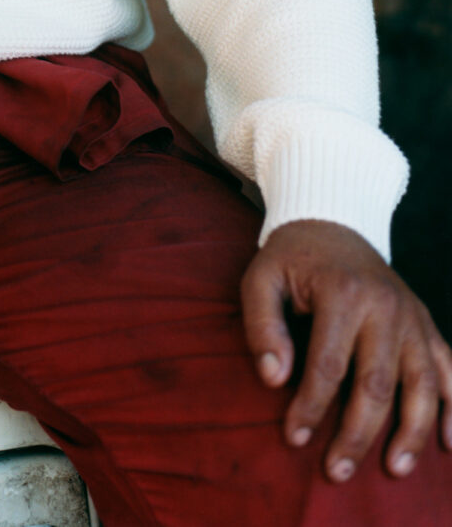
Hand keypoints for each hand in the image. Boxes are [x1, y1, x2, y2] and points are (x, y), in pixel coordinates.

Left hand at [241, 218, 451, 482]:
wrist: (331, 221)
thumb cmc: (291, 259)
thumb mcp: (260, 279)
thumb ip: (262, 326)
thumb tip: (274, 379)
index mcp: (343, 294)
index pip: (328, 366)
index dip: (311, 408)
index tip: (293, 438)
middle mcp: (386, 307)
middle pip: (378, 385)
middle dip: (357, 434)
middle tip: (335, 471)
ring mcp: (412, 317)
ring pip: (422, 385)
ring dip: (412, 433)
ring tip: (394, 468)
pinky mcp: (426, 323)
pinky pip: (450, 369)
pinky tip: (449, 443)